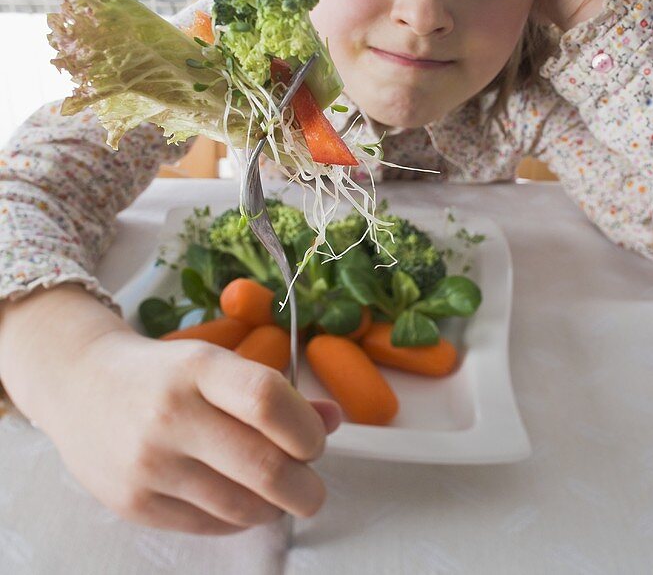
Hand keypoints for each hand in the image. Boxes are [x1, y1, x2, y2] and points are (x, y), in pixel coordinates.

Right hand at [0, 287, 339, 534]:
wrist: (80, 384)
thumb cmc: (164, 373)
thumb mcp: (216, 364)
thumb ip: (275, 392)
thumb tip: (334, 419)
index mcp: (198, 368)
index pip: (267, 400)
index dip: (307, 428)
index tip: (316, 439)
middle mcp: (172, 415)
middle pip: (264, 466)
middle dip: (306, 486)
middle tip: (311, 484)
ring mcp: (150, 464)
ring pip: (242, 507)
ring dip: (275, 507)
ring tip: (277, 491)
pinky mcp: (134, 504)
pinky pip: (210, 526)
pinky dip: (240, 519)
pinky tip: (241, 500)